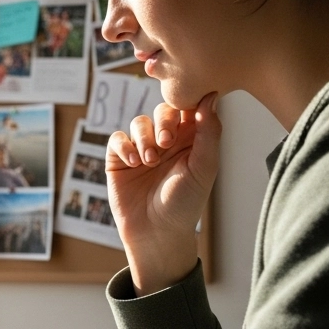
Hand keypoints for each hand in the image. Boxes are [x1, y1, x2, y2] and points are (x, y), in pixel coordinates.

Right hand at [107, 93, 221, 295]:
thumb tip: (211, 95)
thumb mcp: (203, 167)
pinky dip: (124, 146)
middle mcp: (166, 141)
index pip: (188, 107)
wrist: (156, 233)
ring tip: (149, 162)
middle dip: (163, 122)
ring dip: (144, 138)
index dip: (186, 104)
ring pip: (139, 122)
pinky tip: (133, 163)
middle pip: (162, 110)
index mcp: (191, 140)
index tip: (187, 113)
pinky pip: (117, 138)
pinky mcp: (119, 159)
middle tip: (166, 144)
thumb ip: (209, 131)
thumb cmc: (185, 204)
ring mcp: (141, 149)